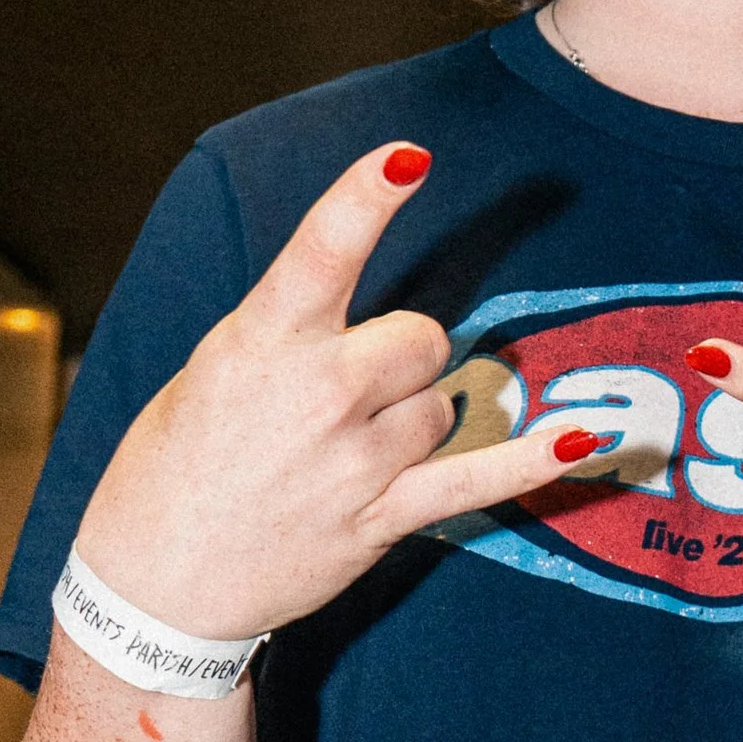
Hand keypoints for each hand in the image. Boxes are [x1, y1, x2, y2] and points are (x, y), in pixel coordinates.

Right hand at [74, 144, 594, 642]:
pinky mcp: (380, 518)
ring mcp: (352, 460)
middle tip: (350, 392)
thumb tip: (371, 316)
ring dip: (413, 419)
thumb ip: (290, 333)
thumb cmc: (177, 467)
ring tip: (346, 454)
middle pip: (422, 336)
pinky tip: (587, 438)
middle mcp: (313, 394)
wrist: (155, 586)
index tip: (410, 156)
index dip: (365, 199)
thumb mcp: (212, 373)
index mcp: (258, 343)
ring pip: (442, 405)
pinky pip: (474, 479)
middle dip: (402, 355)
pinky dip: (530, 461)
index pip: (321, 252)